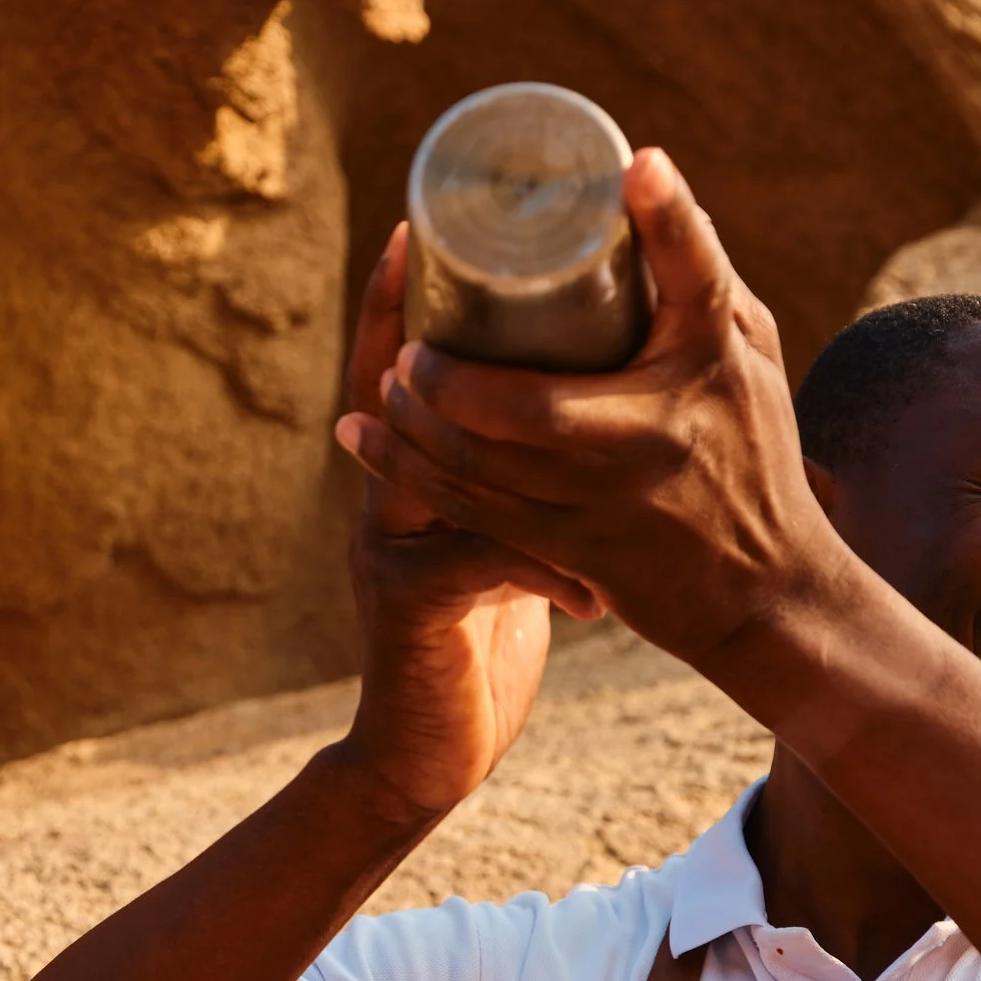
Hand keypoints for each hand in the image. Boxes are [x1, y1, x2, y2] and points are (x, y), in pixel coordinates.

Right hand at [331, 224, 602, 828]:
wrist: (429, 752)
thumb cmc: (482, 640)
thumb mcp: (500, 541)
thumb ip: (519, 479)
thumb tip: (581, 406)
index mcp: (408, 471)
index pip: (394, 362)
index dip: (394, 297)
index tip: (414, 228)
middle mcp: (386, 492)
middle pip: (401, 388)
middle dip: (446, 332)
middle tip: (509, 279)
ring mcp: (390, 544)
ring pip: (448, 461)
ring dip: (521, 439)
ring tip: (593, 427)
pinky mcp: (414, 602)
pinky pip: (487, 554)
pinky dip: (549, 567)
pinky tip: (593, 593)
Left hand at [336, 151, 844, 673]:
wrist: (769, 593)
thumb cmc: (753, 453)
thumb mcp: (747, 355)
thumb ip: (697, 276)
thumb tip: (639, 172)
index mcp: (711, 367)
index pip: (694, 278)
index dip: (667, 218)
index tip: (636, 164)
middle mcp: (660, 435)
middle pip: (528, 406)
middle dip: (446, 378)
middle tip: (411, 348)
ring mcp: (612, 504)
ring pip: (483, 467)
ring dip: (415, 425)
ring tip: (389, 384)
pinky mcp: (577, 553)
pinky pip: (473, 514)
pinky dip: (408, 473)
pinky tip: (365, 438)